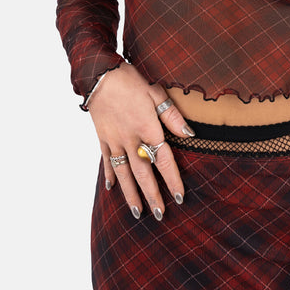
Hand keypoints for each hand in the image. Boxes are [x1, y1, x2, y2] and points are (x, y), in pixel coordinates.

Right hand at [87, 62, 194, 220]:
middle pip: (143, 173)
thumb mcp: (156, 93)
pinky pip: (107, 161)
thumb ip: (172, 116)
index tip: (180, 197)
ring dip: (131, 194)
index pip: (163, 160)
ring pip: (124, 173)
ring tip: (138, 212)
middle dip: (152, 195)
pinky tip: (112, 188)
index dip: (172, 180)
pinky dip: (110, 175)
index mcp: (147, 128)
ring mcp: (114, 141)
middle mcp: (130, 140)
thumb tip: (190, 135)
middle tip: (160, 215)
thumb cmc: (131, 81)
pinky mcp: (102, 137)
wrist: (99, 74)